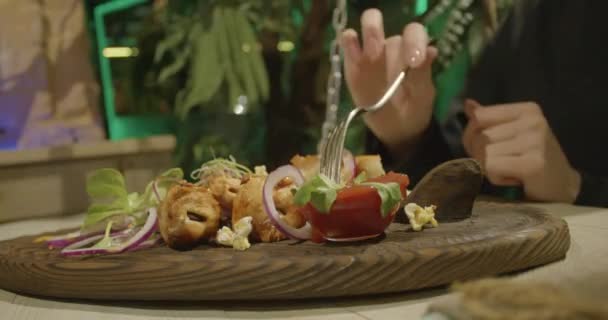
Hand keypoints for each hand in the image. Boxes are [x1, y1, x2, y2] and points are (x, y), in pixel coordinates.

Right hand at [341, 9, 436, 155]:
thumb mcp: (422, 95)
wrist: (395, 130)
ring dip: (366, 35)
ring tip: (368, 54)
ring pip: (365, 29)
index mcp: (411, 50)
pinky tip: (351, 52)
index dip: (413, 41)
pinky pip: (348, 45)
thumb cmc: (412, 109)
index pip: (412, 32)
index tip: (413, 62)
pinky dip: (348, 43)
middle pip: (382, 21)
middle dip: (377, 31)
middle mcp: (390, 46)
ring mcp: (370, 52)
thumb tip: (431, 50)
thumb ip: (423, 74)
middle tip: (378, 51)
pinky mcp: (353, 64)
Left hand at [463, 100, 580, 202]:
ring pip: (484, 153)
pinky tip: (514, 178)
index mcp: (527, 110)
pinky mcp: (533, 164)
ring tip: (510, 170)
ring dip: (489, 168)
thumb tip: (468, 105)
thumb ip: (490, 119)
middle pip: (480, 136)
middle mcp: (533, 121)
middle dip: (479, 154)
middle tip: (499, 164)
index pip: (479, 116)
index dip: (471, 134)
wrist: (562, 185)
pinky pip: (491, 167)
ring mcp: (534, 141)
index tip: (482, 147)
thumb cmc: (532, 158)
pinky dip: (495, 177)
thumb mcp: (512, 133)